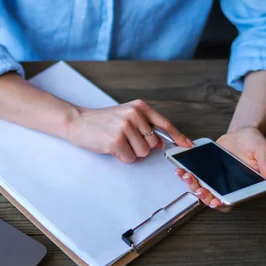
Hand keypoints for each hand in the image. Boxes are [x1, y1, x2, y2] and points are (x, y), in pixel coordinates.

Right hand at [63, 99, 192, 162]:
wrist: (77, 122)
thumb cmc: (101, 121)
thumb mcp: (125, 116)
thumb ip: (144, 127)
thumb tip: (159, 143)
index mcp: (139, 107)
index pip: (164, 124)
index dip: (177, 136)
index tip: (187, 145)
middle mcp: (134, 115)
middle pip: (152, 144)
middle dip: (140, 146)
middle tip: (124, 139)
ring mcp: (125, 128)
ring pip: (142, 153)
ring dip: (130, 152)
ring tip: (117, 142)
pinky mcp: (116, 141)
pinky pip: (130, 158)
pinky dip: (121, 157)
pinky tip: (111, 147)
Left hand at [175, 126, 265, 209]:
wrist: (240, 132)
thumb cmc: (254, 142)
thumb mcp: (263, 150)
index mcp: (244, 186)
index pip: (232, 201)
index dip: (221, 204)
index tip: (214, 202)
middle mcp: (228, 186)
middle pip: (213, 198)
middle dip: (203, 195)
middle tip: (198, 188)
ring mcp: (216, 180)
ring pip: (202, 189)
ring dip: (192, 185)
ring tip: (186, 176)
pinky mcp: (206, 172)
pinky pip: (195, 177)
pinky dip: (187, 175)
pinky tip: (181, 169)